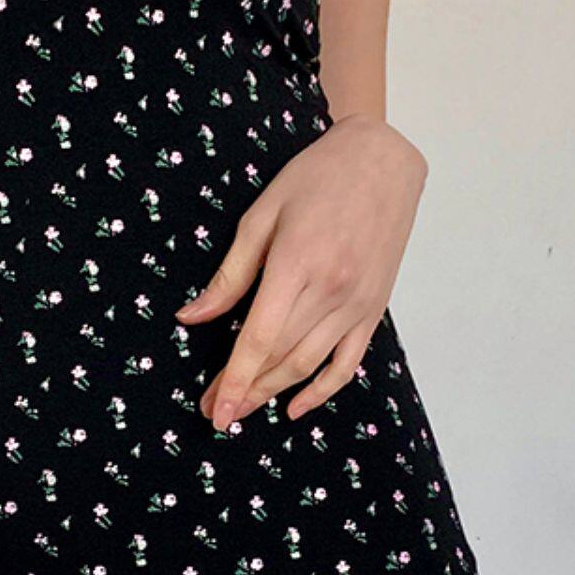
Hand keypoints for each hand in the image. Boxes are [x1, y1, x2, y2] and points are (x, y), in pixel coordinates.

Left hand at [176, 114, 427, 428]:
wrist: (382, 161)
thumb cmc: (317, 177)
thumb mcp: (261, 216)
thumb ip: (230, 274)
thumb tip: (192, 317)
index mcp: (296, 264)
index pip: (258, 339)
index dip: (234, 380)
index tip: (216, 409)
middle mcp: (331, 290)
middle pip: (280, 358)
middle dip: (245, 391)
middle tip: (216, 412)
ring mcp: (357, 303)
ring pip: (309, 365)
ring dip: (274, 393)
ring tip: (245, 410)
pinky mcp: (374, 309)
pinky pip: (348, 362)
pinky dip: (322, 390)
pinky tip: (295, 407)